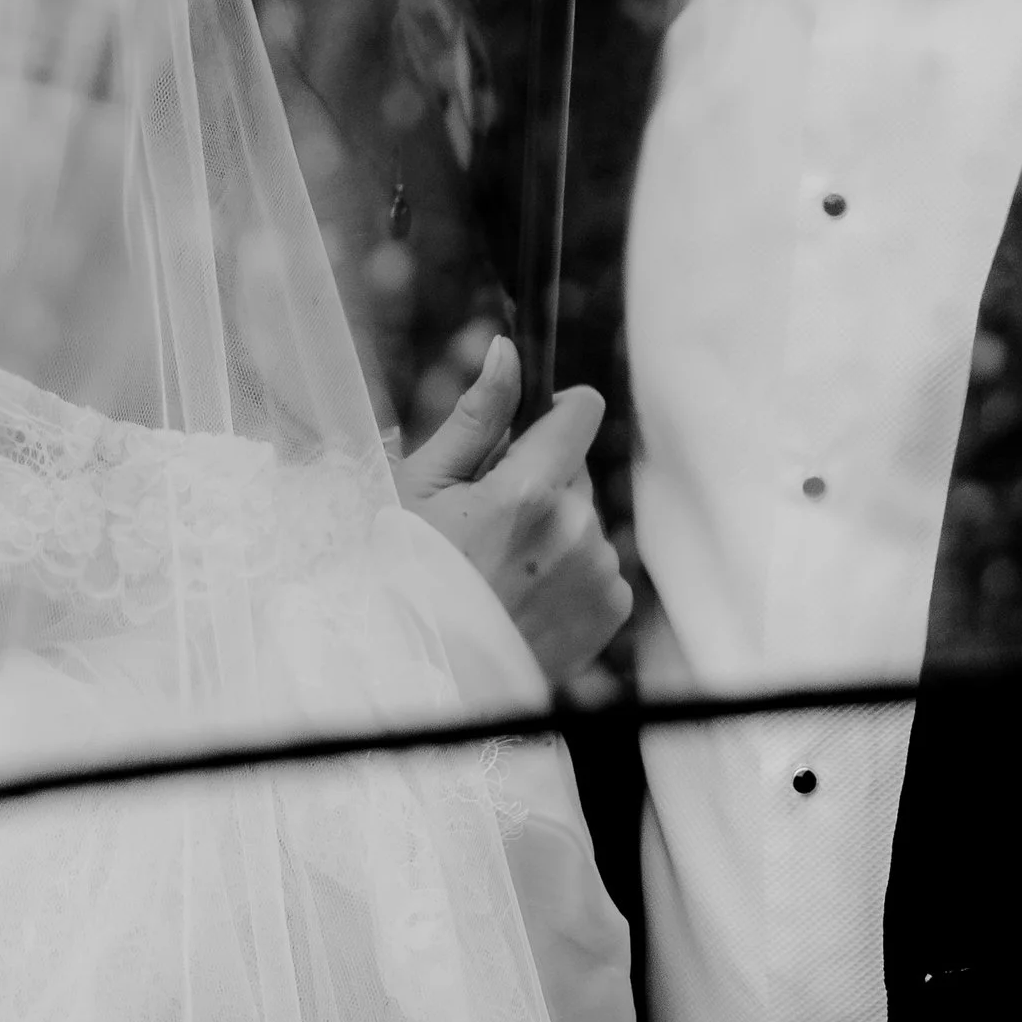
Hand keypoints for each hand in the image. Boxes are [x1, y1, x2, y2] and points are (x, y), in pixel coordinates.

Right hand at [395, 334, 631, 689]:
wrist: (423, 673)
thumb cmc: (409, 573)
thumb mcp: (425, 486)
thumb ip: (477, 414)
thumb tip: (508, 348)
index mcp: (530, 490)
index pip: (581, 411)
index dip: (555, 412)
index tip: (528, 430)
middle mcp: (577, 530)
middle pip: (574, 469)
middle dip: (540, 481)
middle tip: (488, 524)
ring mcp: (599, 573)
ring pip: (584, 519)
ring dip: (555, 529)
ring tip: (502, 569)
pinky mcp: (611, 609)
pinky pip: (599, 563)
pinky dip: (571, 571)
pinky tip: (526, 595)